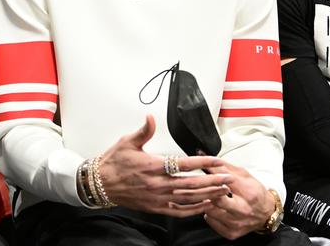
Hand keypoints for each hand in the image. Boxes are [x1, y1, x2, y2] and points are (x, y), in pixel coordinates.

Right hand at [98, 115, 233, 216]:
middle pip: (192, 184)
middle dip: (213, 181)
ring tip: (223, 192)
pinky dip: (194, 209)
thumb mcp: (127, 142)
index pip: (184, 164)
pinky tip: (205, 206)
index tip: (217, 160)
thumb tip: (151, 117)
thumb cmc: (114, 162)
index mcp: (153, 166)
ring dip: (208, 195)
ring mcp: (157, 198)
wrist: (100, 184)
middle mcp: (158, 184)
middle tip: (229, 178)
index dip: (203, 162)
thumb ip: (143, 130)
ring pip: (188, 199)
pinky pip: (179, 212)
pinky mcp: (155, 208)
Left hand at [201, 161, 274, 239]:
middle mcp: (243, 209)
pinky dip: (208, 212)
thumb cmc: (254, 192)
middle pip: (217, 199)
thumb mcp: (243, 175)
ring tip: (205, 195)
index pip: (225, 179)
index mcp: (248, 192)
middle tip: (200, 184)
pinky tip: (212, 207)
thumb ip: (224, 166)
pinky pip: (210, 221)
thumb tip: (205, 157)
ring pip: (210, 211)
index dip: (210, 171)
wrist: (266, 214)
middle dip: (207, 190)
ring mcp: (236, 223)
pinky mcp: (231, 232)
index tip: (200, 166)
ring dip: (205, 201)